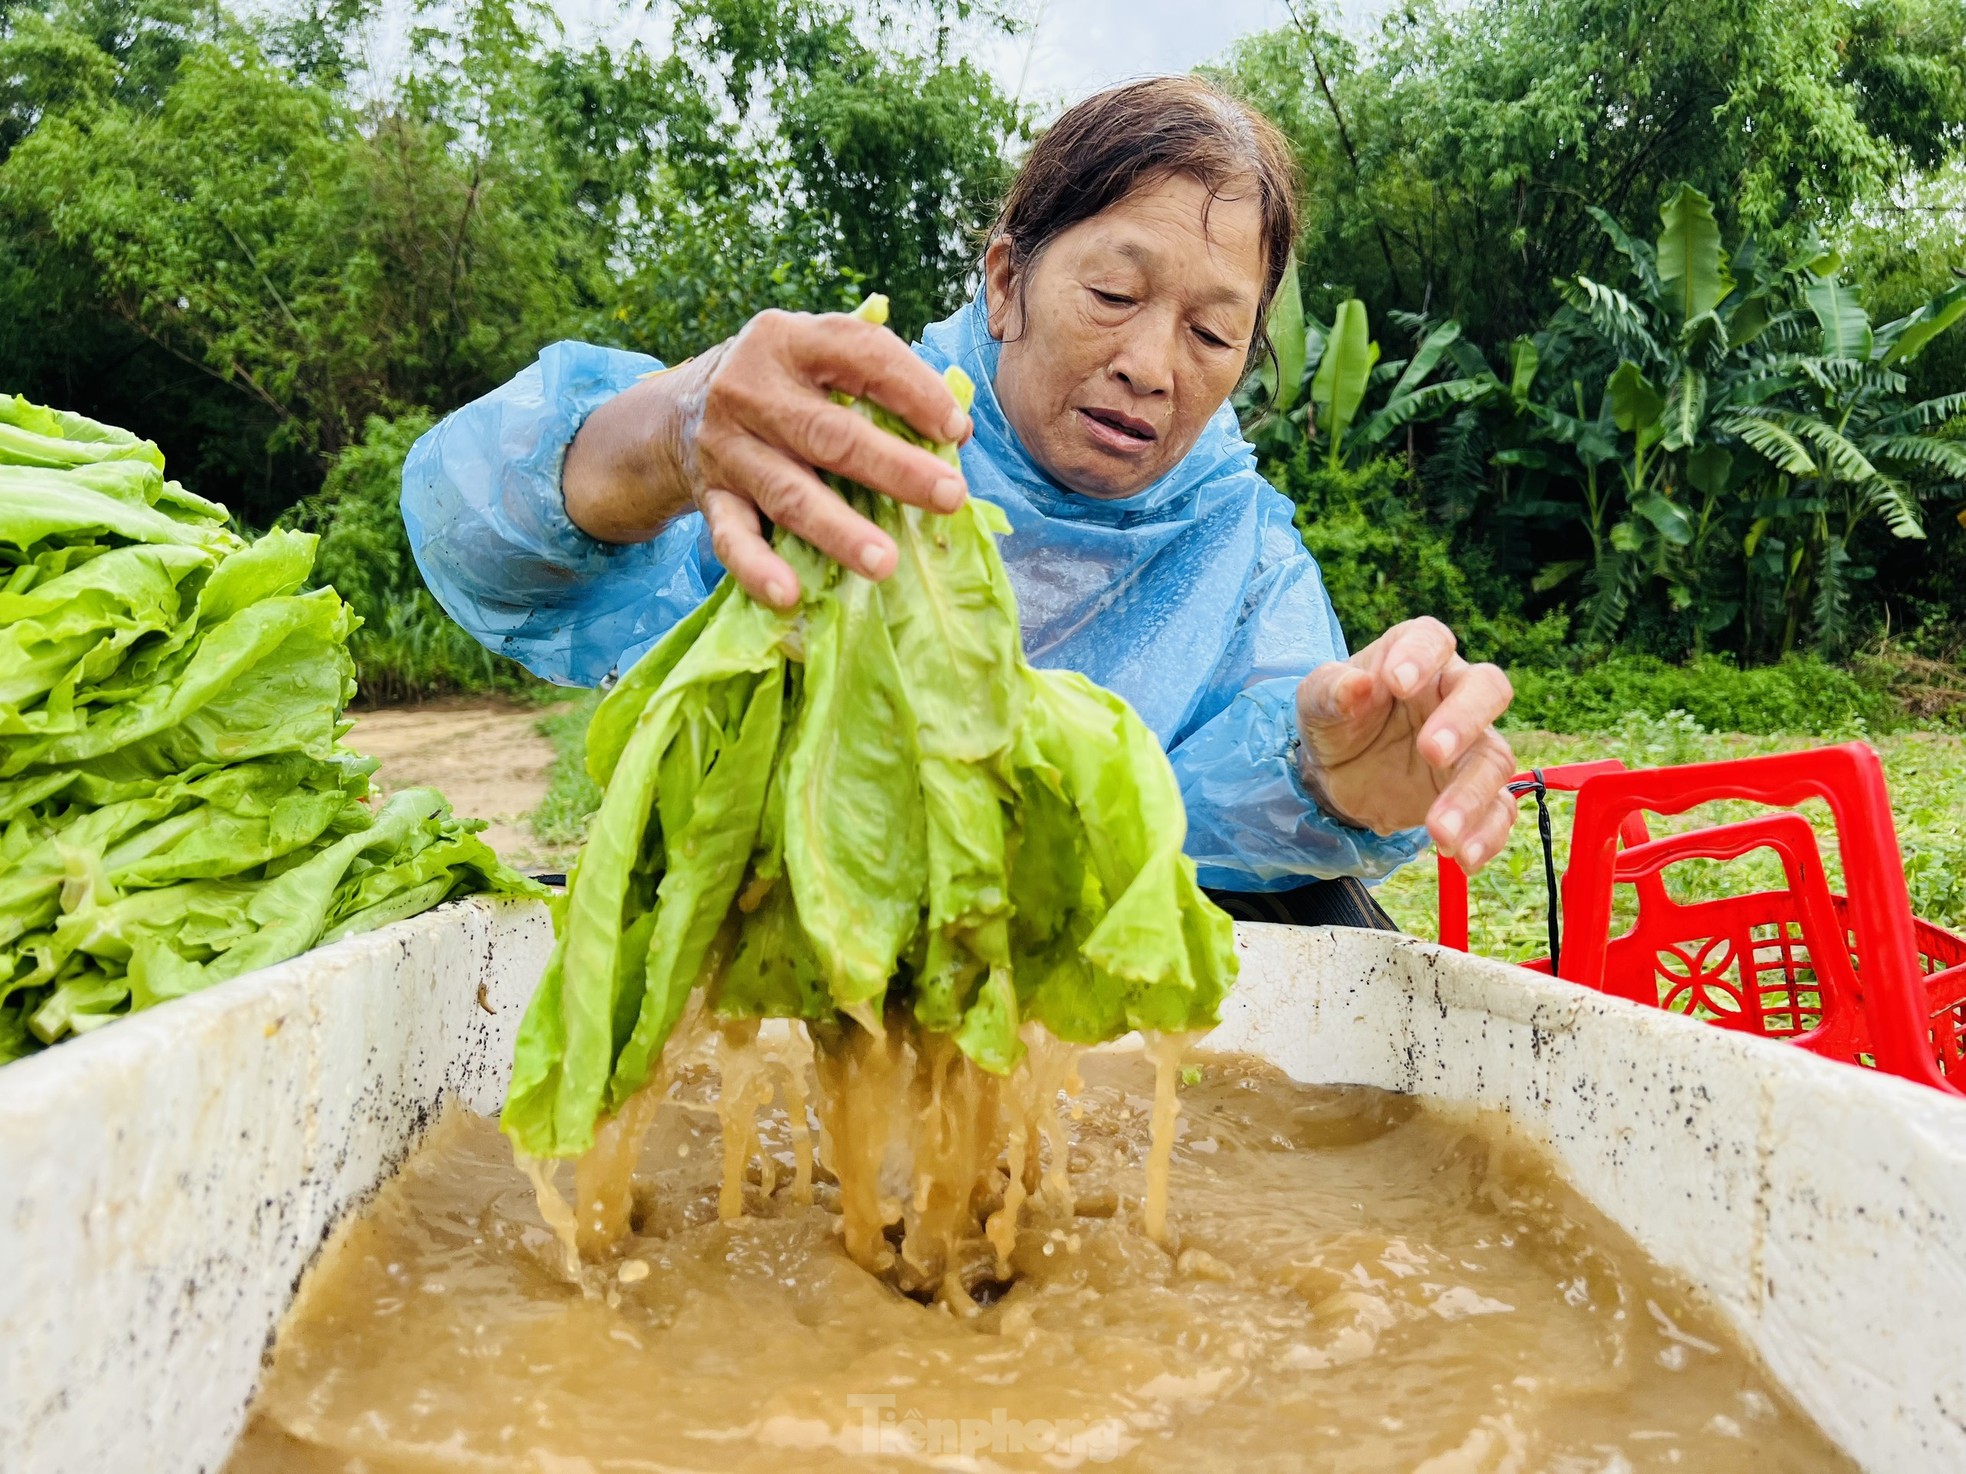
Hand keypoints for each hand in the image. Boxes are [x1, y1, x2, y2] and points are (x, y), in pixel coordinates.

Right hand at [563, 308, 971, 607]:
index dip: (913, 389)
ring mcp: (727, 445)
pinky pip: (732, 537)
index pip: (859, 353)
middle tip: (950, 496)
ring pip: (789, 492)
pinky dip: (757, 568)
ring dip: (839, 530)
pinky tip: (788, 594)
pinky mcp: (710, 496)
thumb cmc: (782, 386)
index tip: (956, 429)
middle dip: (895, 468)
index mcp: (789, 340)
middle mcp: (750, 388)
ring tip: (885, 563)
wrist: (681, 412)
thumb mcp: (816, 357)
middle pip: (829, 434)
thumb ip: (877, 379)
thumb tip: (955, 433)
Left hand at [1294, 617, 1517, 870]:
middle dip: (1465, 720)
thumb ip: (1332, 690)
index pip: (1433, 640)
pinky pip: (1498, 811)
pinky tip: (1462, 857)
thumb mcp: (1315, 702)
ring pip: (1494, 760)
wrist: (1337, 774)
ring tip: (1438, 831)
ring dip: (1472, 796)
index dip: (1422, 656)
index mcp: (1414, 657)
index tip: (1396, 683)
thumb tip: (1356, 684)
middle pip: (1488, 690)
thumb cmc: (1334, 720)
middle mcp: (1453, 694)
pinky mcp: (1474, 791)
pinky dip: (1486, 836)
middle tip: (1430, 751)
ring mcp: (1470, 744)